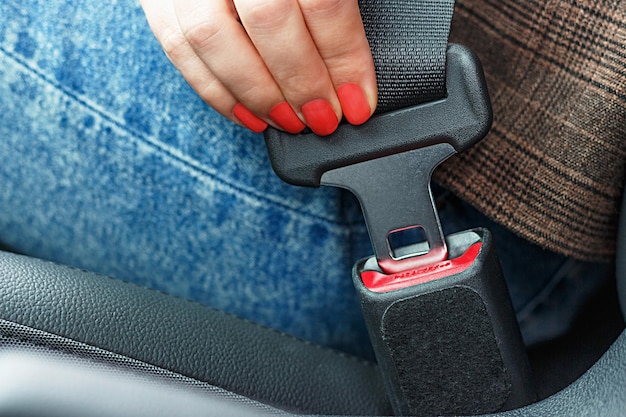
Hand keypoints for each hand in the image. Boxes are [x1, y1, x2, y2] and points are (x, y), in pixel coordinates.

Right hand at [140, 0, 376, 134]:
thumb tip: (350, 73)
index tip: (357, 100)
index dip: (343, 59)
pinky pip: (178, 48)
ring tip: (289, 121)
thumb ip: (329, 10)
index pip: (322, 3)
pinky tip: (249, 114)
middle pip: (269, 22)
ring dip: (258, 95)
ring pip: (215, 40)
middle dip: (301, 83)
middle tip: (323, 117)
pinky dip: (216, 92)